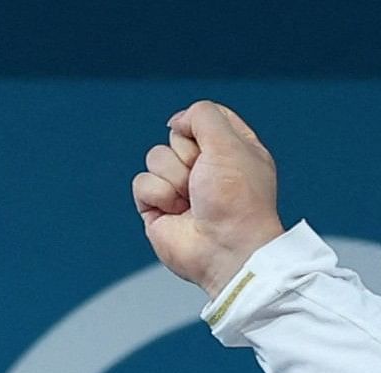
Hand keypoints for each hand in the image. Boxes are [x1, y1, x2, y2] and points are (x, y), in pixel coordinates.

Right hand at [133, 100, 285, 294]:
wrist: (227, 249)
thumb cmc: (238, 202)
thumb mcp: (229, 143)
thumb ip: (203, 115)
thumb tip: (178, 121)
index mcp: (235, 152)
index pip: (207, 118)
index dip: (200, 123)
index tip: (209, 139)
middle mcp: (209, 169)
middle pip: (176, 136)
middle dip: (187, 153)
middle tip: (205, 178)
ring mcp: (183, 188)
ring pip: (156, 157)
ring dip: (174, 176)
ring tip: (193, 199)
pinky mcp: (159, 207)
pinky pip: (142, 182)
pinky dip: (158, 194)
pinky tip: (177, 212)